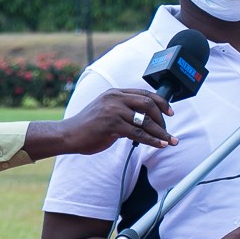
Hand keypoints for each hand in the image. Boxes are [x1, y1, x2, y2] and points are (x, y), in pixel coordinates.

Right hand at [27, 89, 176, 157]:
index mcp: (115, 93)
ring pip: (145, 121)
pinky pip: (138, 134)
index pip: (144, 94)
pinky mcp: (111, 125)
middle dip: (162, 119)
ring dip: (161, 132)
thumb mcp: (107, 111)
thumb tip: (147, 120)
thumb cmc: (89, 126)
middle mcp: (114, 98)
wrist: (68, 135)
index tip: (170, 112)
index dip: (161, 102)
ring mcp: (113, 111)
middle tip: (167, 131)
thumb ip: (125, 111)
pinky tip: (161, 145)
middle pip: (148, 104)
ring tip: (171, 141)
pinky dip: (152, 140)